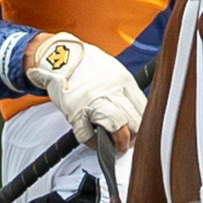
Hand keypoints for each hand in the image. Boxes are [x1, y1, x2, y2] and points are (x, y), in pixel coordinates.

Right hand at [24, 34, 144, 152]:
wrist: (58, 56)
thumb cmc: (86, 64)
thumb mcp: (114, 70)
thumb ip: (126, 90)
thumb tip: (136, 112)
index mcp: (123, 80)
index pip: (143, 109)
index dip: (143, 124)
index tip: (139, 130)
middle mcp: (111, 91)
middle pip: (134, 122)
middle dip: (134, 136)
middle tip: (129, 141)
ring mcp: (93, 103)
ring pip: (117, 129)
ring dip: (119, 143)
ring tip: (117, 146)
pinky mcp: (75, 113)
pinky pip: (89, 136)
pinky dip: (94, 143)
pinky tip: (96, 140)